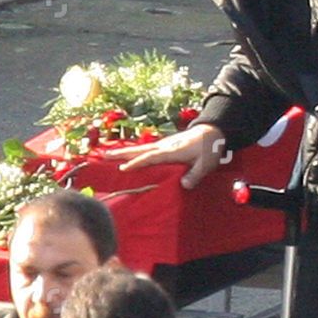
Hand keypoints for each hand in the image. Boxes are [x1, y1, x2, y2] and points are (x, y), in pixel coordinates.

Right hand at [103, 123, 225, 188]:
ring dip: (125, 151)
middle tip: (105, 155)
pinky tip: (128, 155)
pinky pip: (146, 149)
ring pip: (141, 149)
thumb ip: (195, 175)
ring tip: (109, 154)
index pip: (151, 158)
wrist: (212, 131)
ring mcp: (163, 145)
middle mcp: (164, 146)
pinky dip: (135, 152)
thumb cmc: (209, 148)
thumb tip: (184, 186)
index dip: (137, 163)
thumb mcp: (206, 164)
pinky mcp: (165, 146)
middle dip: (122, 153)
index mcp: (172, 151)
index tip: (123, 168)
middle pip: (140, 150)